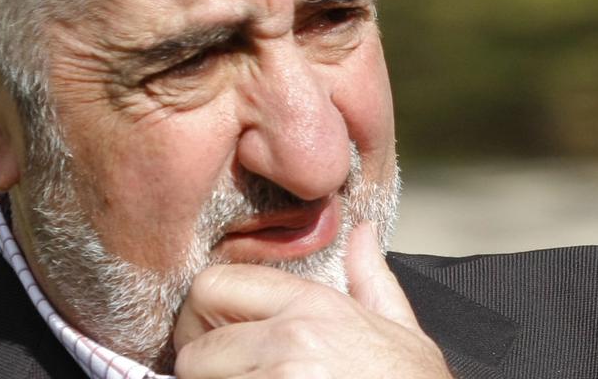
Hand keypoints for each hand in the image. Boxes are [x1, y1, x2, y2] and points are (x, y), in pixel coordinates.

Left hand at [172, 222, 453, 377]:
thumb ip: (372, 279)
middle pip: (195, 350)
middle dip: (204, 371)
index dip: (204, 317)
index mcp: (313, 306)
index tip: (216, 340)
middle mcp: (291, 341)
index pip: (212, 286)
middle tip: (230, 378)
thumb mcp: (402, 330)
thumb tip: (363, 234)